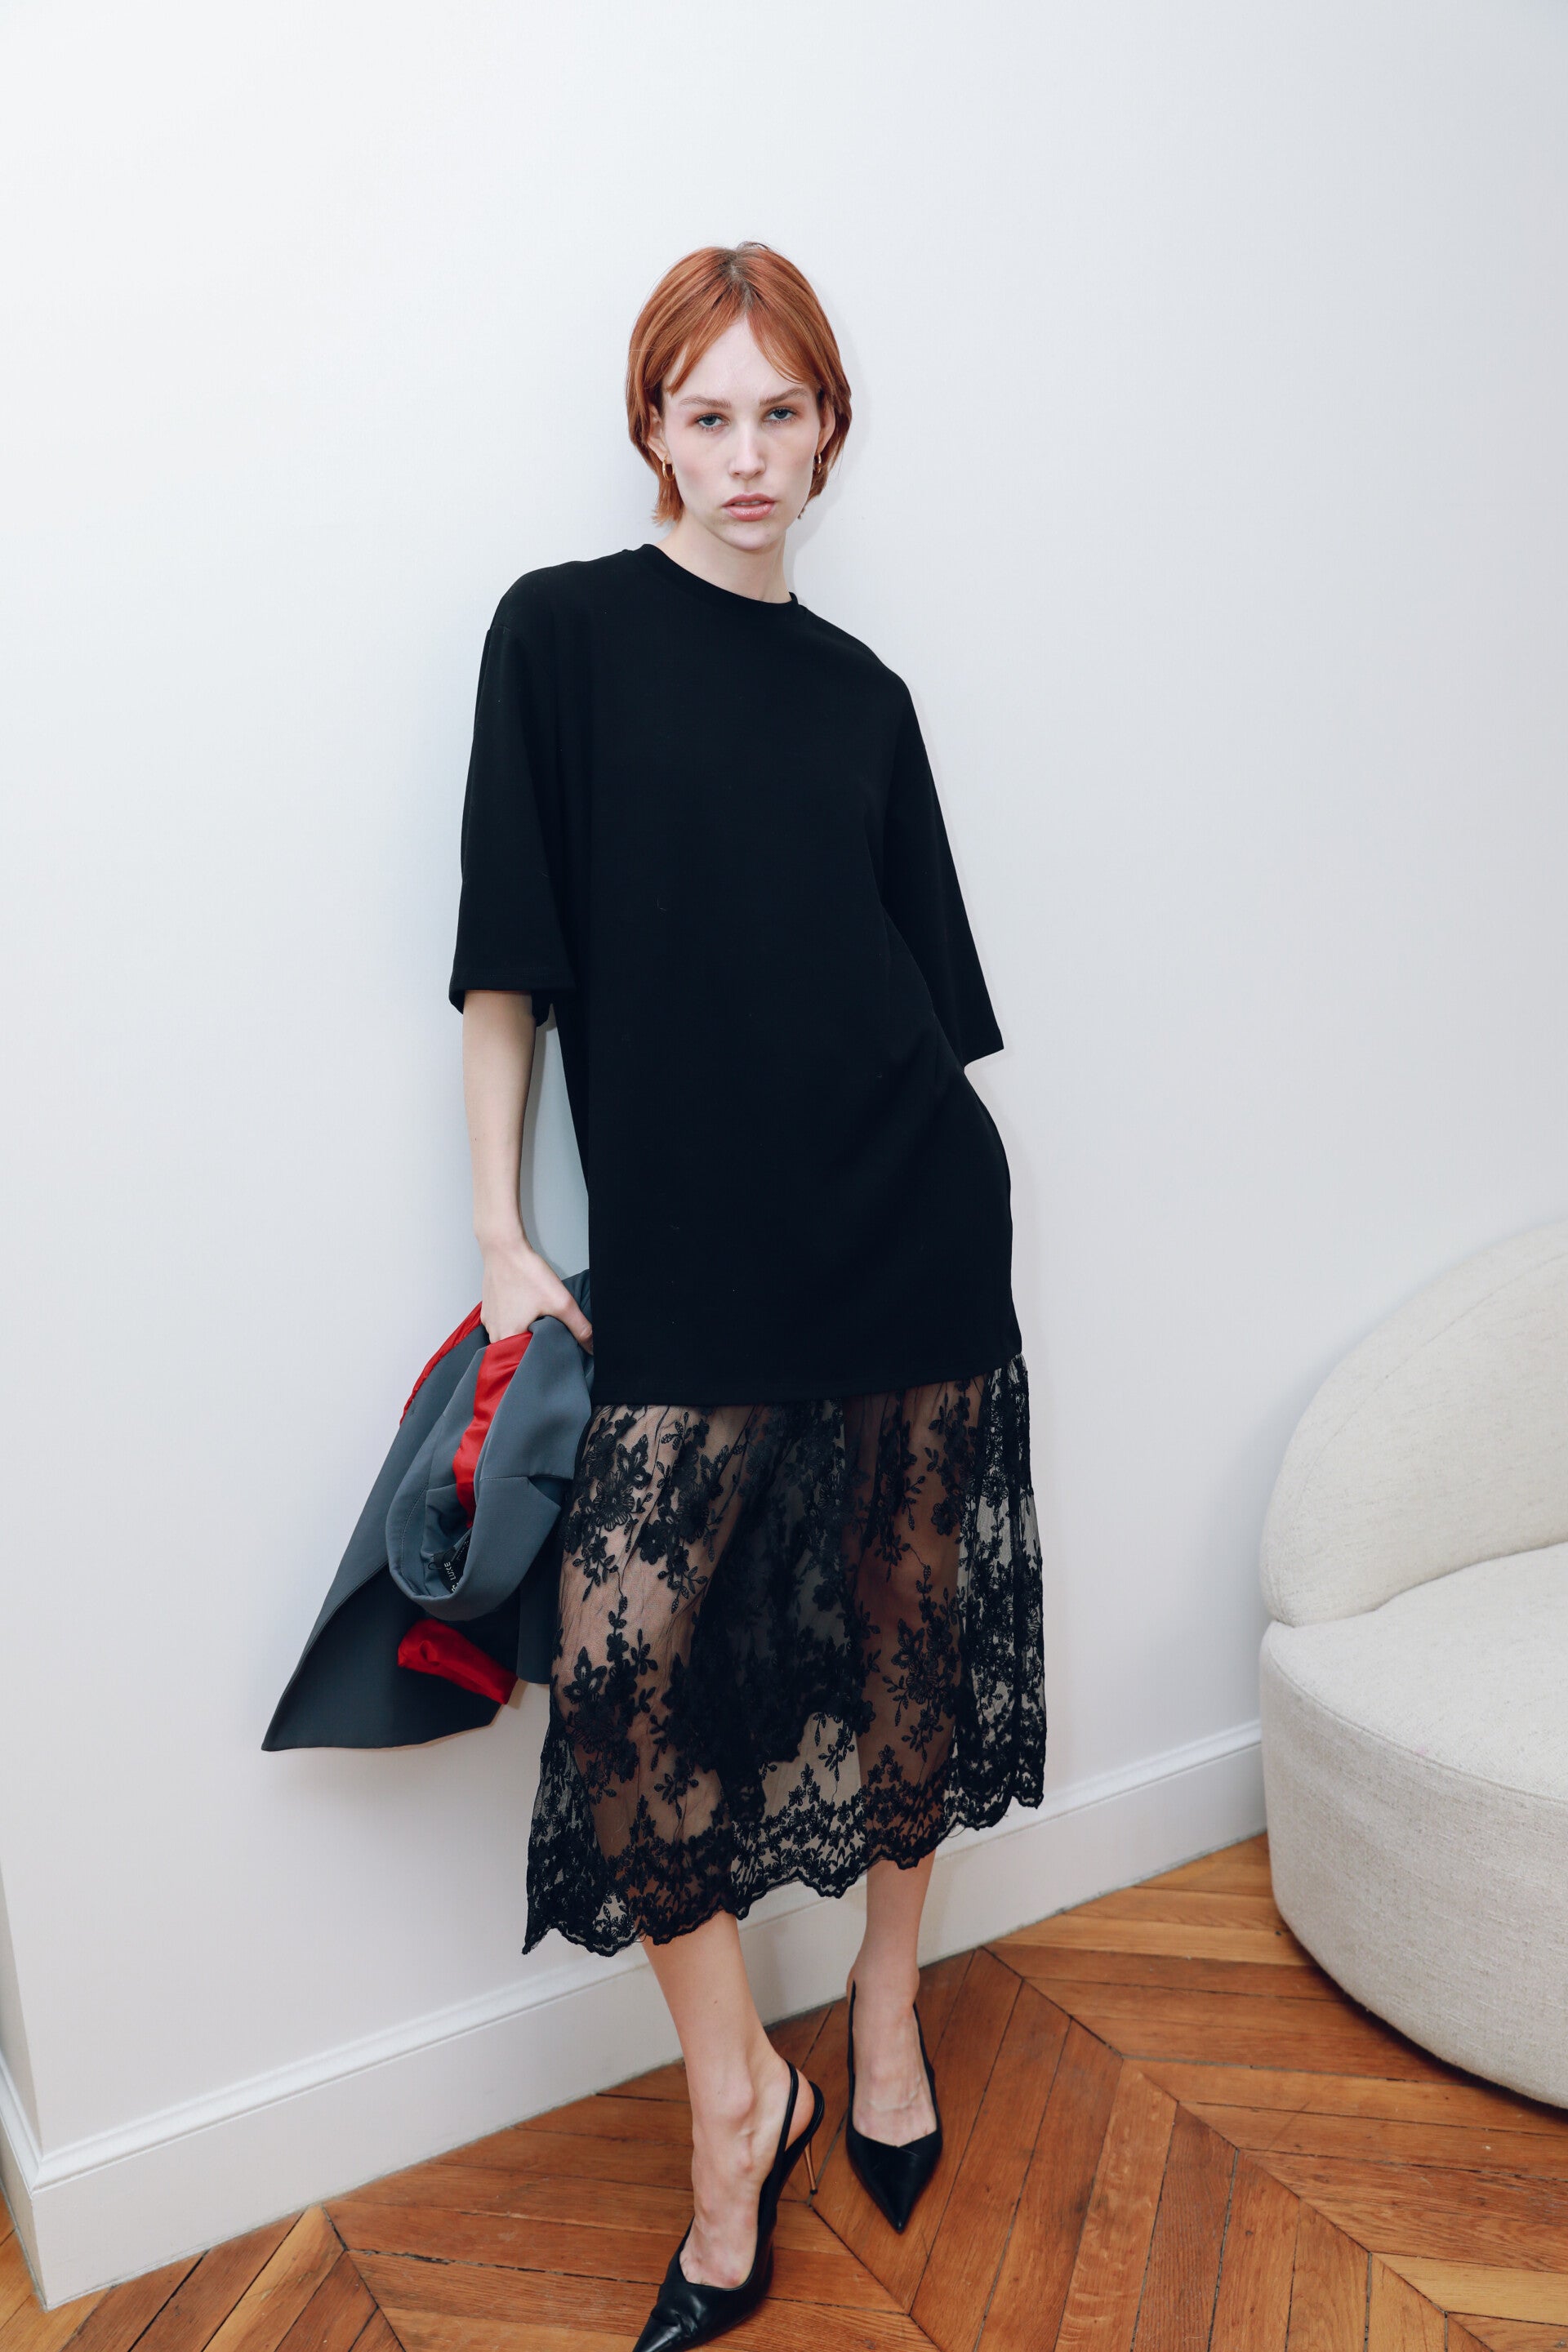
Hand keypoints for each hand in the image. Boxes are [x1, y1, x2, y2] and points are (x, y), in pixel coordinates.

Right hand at [479, 1236, 592, 1351]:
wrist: (504, 1248)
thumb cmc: (526, 1274)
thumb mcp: (560, 1302)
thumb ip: (579, 1327)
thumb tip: (592, 1346)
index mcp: (507, 1338)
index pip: (524, 1364)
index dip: (541, 1362)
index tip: (553, 1356)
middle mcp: (493, 1334)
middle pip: (516, 1353)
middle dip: (533, 1350)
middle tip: (549, 1340)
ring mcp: (488, 1322)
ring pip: (509, 1339)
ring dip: (524, 1336)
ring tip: (539, 1326)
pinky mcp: (489, 1310)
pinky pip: (503, 1325)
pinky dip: (515, 1324)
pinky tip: (527, 1312)